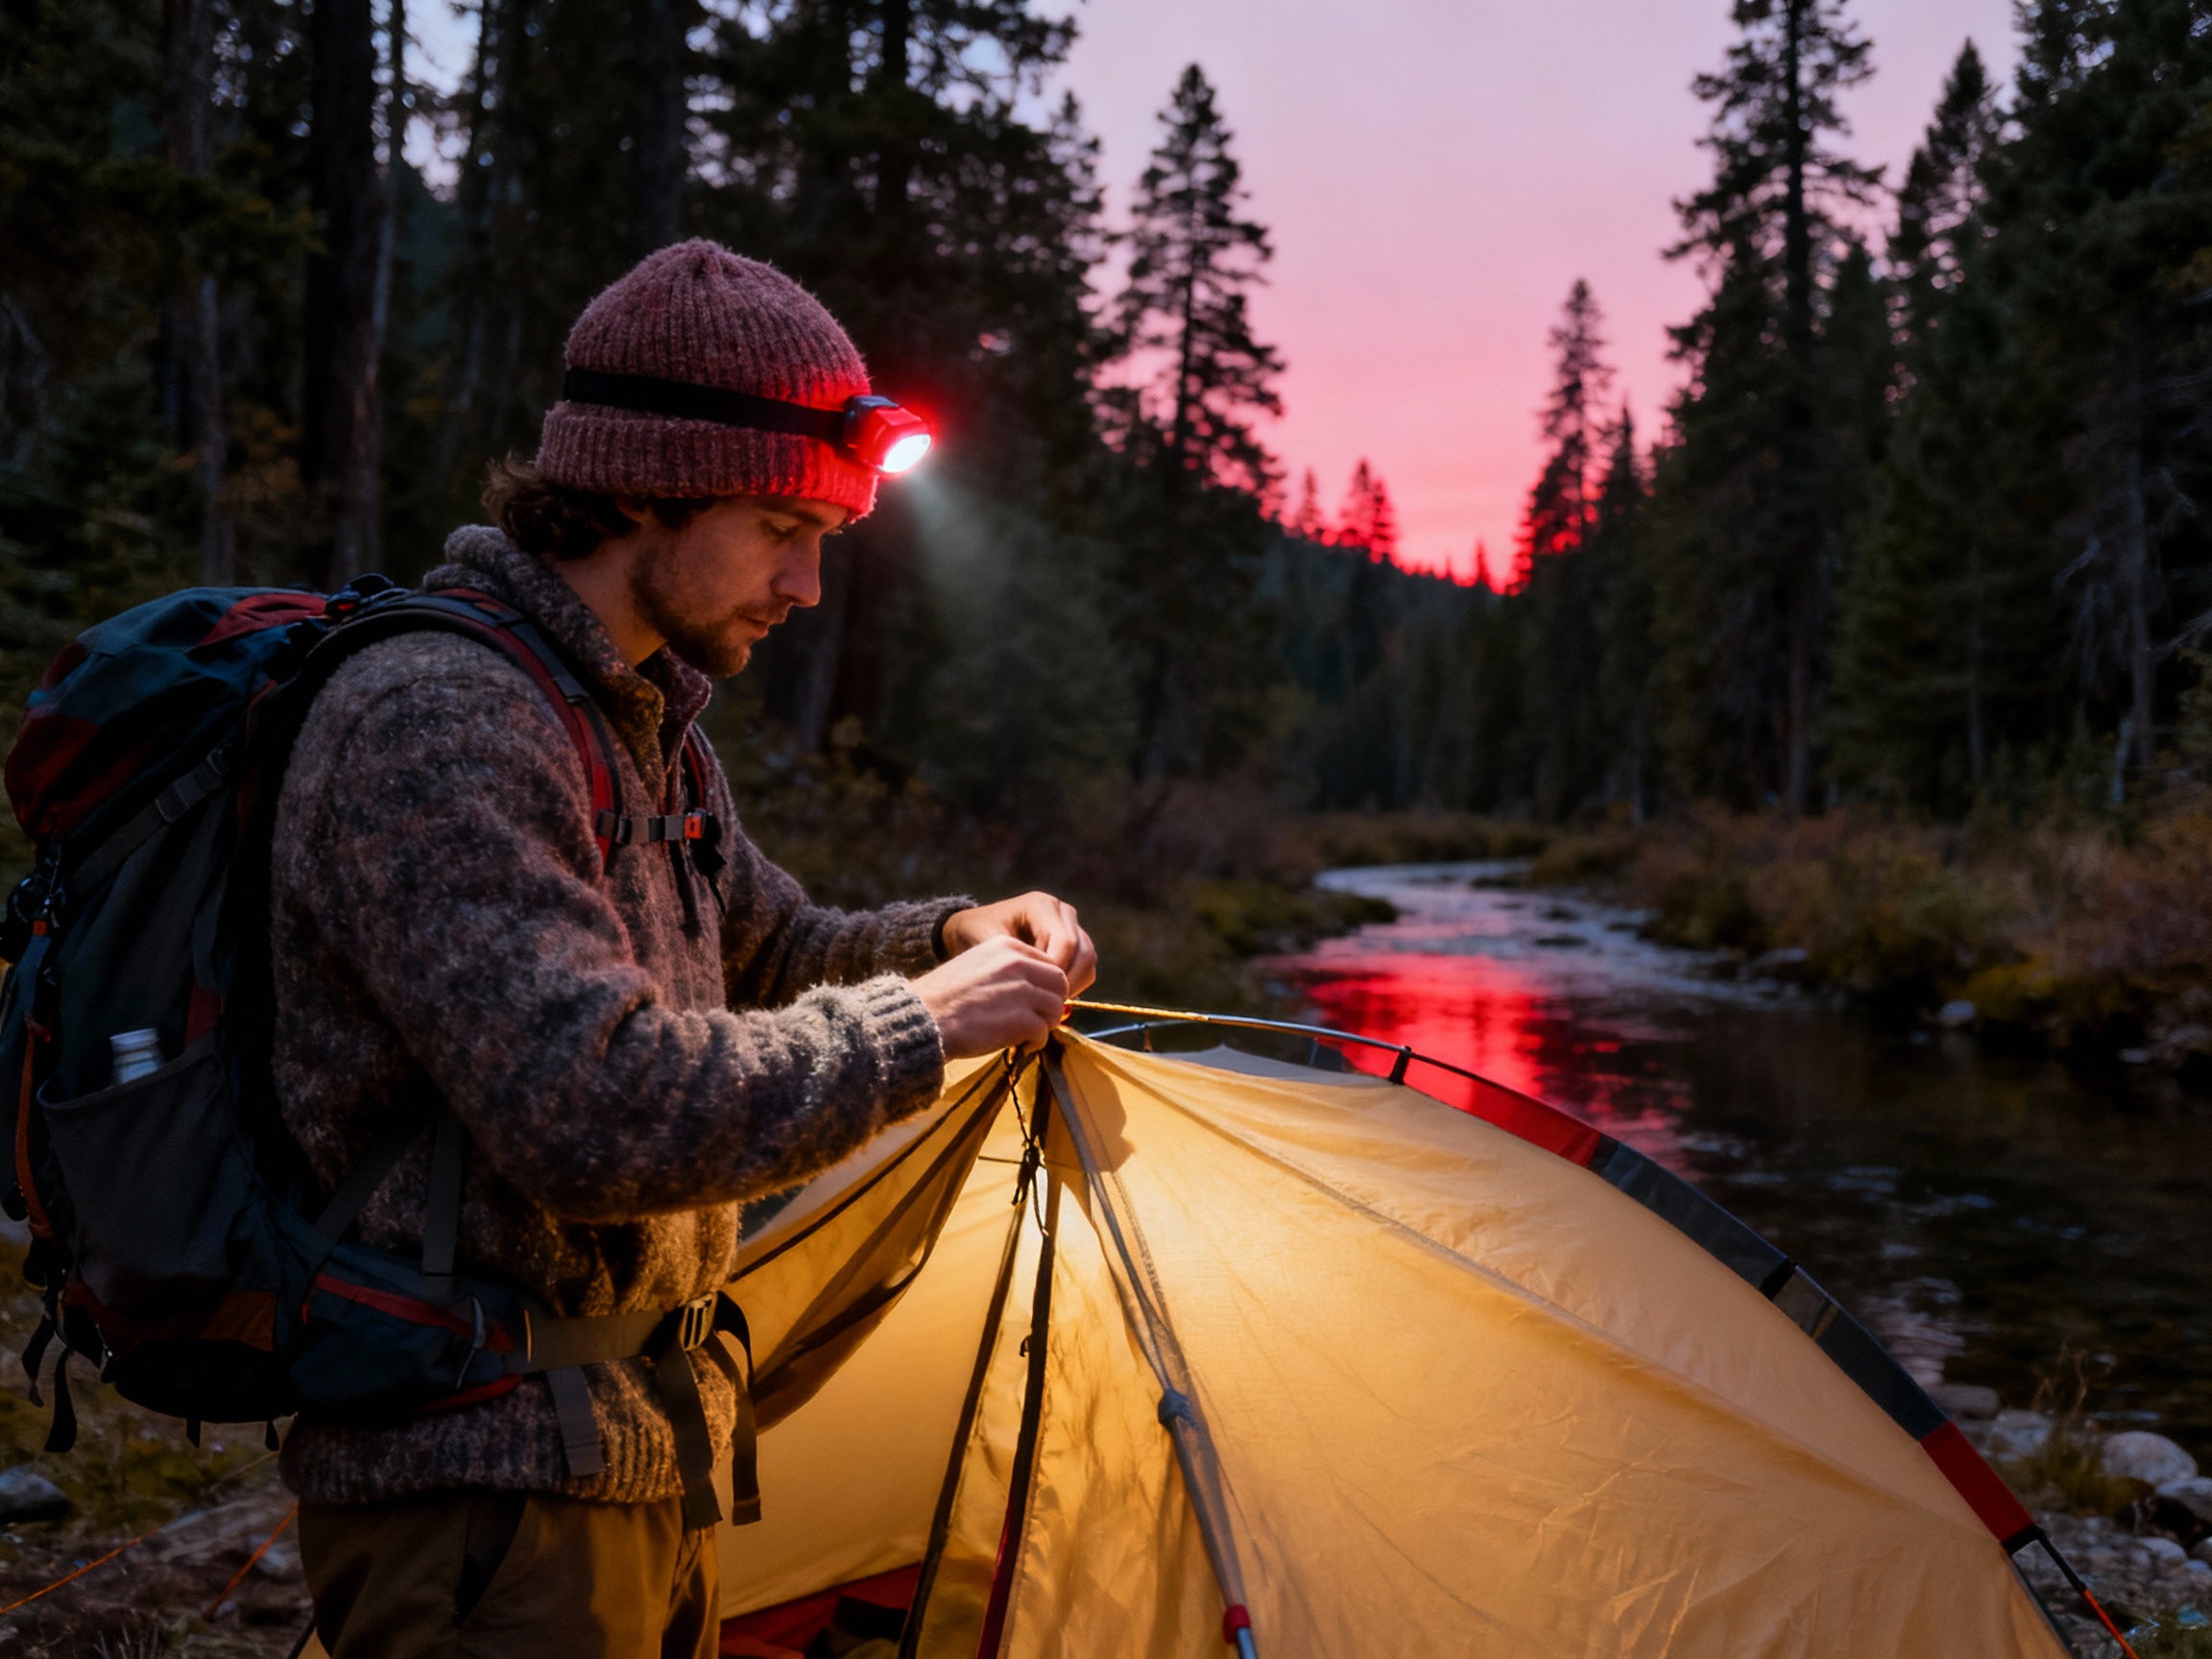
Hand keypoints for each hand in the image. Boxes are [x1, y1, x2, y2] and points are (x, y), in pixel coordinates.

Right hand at [912, 936, 1069, 1058]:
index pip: (1047, 963)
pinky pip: (1044, 1032)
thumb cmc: (943, 998)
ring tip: (1025, 1035)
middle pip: (1059, 983)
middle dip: (1051, 1003)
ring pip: (1056, 1007)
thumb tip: (1033, 989)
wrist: (923, 1019)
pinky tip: (1017, 1046)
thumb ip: (1006, 971)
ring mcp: (1022, 991)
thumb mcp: (976, 965)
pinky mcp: (1023, 1019)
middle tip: (1035, 1020)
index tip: (1031, 1002)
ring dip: (1044, 1024)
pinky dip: (1035, 1043)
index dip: (1043, 986)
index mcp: (1007, 946)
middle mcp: (1018, 963)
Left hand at [939, 892, 1096, 999]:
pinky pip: (1085, 967)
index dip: (1056, 972)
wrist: (973, 931)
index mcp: (1041, 906)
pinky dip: (1073, 984)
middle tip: (1046, 1004)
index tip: (1037, 994)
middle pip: (1083, 951)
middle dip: (1066, 982)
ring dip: (1073, 985)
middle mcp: (1062, 912)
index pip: (1065, 942)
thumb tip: (1032, 980)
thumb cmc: (974, 934)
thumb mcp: (985, 943)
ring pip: (1088, 960)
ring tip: (1047, 1002)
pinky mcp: (1074, 942)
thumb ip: (1010, 958)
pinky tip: (1049, 995)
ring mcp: (1071, 926)